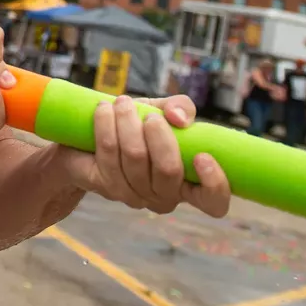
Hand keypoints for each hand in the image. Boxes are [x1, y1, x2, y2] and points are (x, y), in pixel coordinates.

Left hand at [49, 95, 230, 216]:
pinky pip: (109, 155)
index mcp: (190, 182)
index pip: (214, 202)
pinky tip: (104, 110)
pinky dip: (106, 126)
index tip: (202, 155)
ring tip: (122, 103)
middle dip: (159, 136)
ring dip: (127, 123)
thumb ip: (181, 108)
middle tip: (150, 116)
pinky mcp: (107, 187)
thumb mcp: (163, 112)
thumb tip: (179, 118)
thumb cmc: (138, 127)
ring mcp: (136, 196)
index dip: (214, 184)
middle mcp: (165, 196)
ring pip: (135, 159)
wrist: (90, 139)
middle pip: (169, 171)